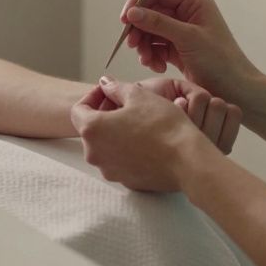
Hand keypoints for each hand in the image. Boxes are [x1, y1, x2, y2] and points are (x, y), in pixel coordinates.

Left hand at [71, 78, 229, 191]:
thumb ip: (116, 88)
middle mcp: (94, 154)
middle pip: (91, 130)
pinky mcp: (125, 181)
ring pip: (105, 146)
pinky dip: (126, 150)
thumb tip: (105, 83)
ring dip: (115, 133)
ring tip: (137, 122)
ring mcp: (109, 171)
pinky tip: (145, 141)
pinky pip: (119, 162)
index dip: (92, 96)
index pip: (78, 110)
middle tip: (124, 104)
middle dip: (104, 114)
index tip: (108, 91)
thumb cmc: (162, 124)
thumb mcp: (139, 95)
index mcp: (92, 130)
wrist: (187, 159)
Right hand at [121, 0, 259, 99]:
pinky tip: (157, 66)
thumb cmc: (220, 62)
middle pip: (150, 13)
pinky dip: (151, 56)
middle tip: (132, 45)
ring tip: (147, 61)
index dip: (138, 3)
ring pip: (150, 32)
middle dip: (140, 29)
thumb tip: (132, 12)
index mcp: (194, 3)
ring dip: (144, 45)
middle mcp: (187, 14)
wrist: (236, 91)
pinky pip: (156, 47)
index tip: (125, 20)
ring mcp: (182, 32)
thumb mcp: (188, 38)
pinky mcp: (178, 50)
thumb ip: (159, 23)